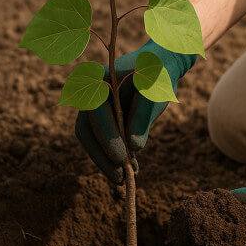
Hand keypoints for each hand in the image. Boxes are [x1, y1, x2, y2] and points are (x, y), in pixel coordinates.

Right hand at [74, 39, 195, 183]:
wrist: (158, 65)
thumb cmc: (157, 75)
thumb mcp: (155, 91)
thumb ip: (144, 115)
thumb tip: (134, 147)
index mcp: (98, 79)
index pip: (96, 113)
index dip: (107, 138)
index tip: (122, 159)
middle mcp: (89, 93)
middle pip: (87, 130)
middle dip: (103, 156)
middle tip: (120, 178)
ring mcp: (92, 106)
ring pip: (91, 139)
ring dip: (106, 161)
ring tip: (125, 180)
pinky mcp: (100, 118)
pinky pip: (99, 140)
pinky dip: (111, 156)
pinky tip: (128, 170)